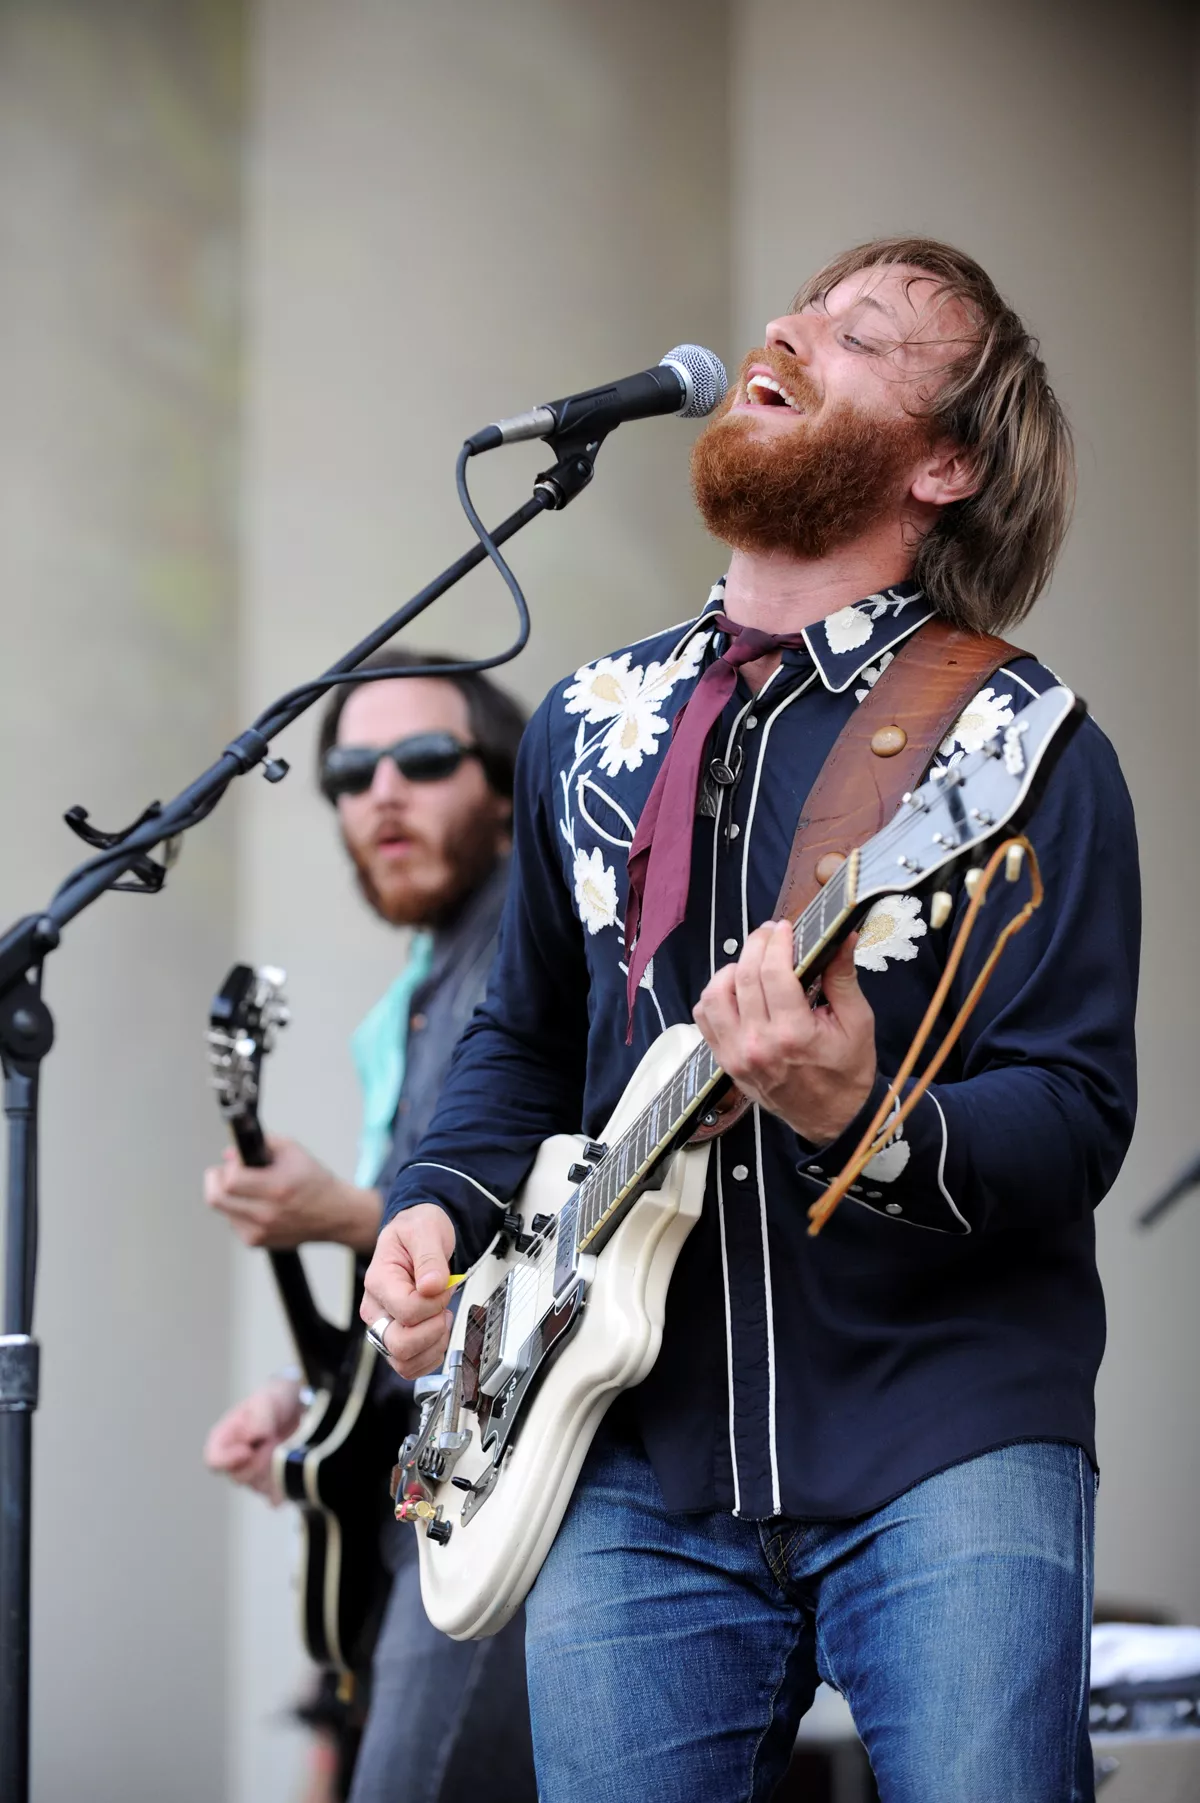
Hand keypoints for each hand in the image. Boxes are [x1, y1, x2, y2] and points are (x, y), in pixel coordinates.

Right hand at [203, 1376, 304, 1501]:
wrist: (298, 1408)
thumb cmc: (275, 1401)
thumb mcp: (268, 1400)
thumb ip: (259, 1416)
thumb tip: (253, 1436)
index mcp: (224, 1439)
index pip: (213, 1461)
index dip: (228, 1460)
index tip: (249, 1449)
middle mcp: (234, 1461)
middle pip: (239, 1477)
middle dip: (261, 1461)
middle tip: (275, 1440)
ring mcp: (253, 1475)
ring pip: (258, 1486)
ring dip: (274, 1468)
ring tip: (283, 1444)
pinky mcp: (270, 1484)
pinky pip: (275, 1494)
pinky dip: (285, 1480)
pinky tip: (291, 1463)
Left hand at [204, 1136, 381, 1251]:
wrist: (334, 1214)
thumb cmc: (315, 1182)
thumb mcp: (293, 1151)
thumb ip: (262, 1144)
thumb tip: (229, 1153)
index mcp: (277, 1188)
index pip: (231, 1180)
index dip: (229, 1166)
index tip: (236, 1160)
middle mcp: (267, 1214)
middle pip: (216, 1199)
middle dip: (213, 1180)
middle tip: (222, 1172)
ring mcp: (260, 1231)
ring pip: (222, 1210)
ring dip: (228, 1195)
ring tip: (247, 1187)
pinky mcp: (256, 1242)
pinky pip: (232, 1222)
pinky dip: (237, 1210)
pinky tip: (256, 1204)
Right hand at [360, 1205, 456, 1378]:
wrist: (418, 1233)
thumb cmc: (417, 1230)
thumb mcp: (426, 1230)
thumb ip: (430, 1257)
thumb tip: (432, 1286)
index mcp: (379, 1281)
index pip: (406, 1311)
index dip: (434, 1304)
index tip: (443, 1286)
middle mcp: (376, 1309)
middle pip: (399, 1345)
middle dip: (432, 1331)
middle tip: (443, 1309)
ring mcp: (385, 1327)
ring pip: (404, 1362)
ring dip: (433, 1345)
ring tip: (441, 1319)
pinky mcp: (396, 1338)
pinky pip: (410, 1366)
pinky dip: (431, 1355)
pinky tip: (438, 1331)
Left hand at [693, 921, 876, 1144]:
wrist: (832, 1121)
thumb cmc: (847, 1073)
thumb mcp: (857, 1023)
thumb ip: (843, 977)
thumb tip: (843, 936)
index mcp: (792, 1034)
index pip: (772, 972)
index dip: (777, 941)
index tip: (785, 927)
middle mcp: (757, 1044)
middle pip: (743, 977)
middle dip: (756, 945)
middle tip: (771, 933)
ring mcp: (735, 1054)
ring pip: (714, 994)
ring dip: (732, 969)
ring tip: (754, 963)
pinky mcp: (725, 1061)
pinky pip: (705, 1018)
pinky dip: (716, 996)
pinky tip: (738, 990)